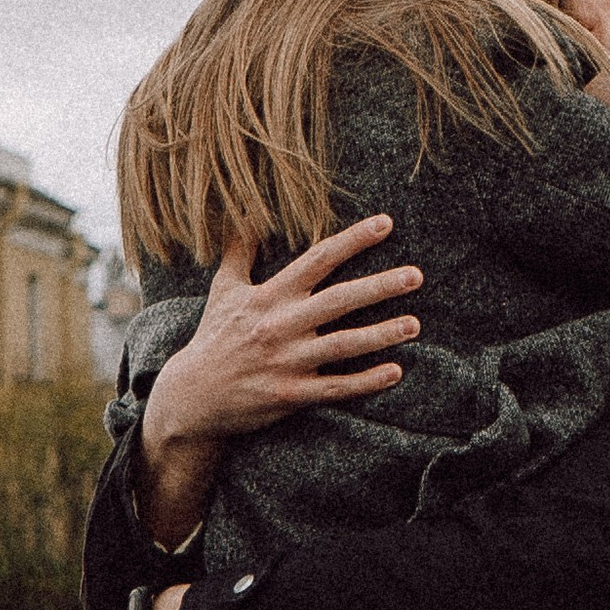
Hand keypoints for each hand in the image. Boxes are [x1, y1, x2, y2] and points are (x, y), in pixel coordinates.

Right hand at [147, 220, 422, 446]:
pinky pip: (336, 388)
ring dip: (382, 334)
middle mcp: (281, 325)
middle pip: (339, 300)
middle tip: (416, 275)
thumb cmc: (214, 338)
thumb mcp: (224, 290)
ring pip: (344, 345)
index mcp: (270, 296)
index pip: (317, 260)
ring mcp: (287, 361)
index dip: (353, 240)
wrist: (193, 396)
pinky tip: (395, 371)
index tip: (386, 224)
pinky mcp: (291, 395)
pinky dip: (366, 381)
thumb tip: (249, 213)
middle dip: (380, 287)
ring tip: (415, 324)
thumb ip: (240, 251)